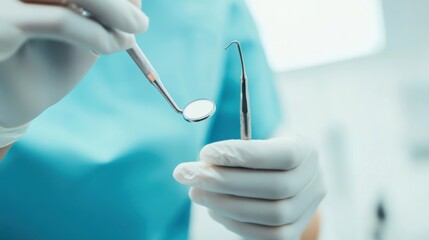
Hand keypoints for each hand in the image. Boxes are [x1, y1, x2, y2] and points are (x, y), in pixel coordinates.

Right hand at [0, 0, 148, 126]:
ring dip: (114, 11)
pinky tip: (114, 46)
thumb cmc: (47, 62)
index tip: (135, 3)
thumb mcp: (81, 30)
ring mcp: (5, 0)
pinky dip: (97, 33)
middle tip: (140, 22)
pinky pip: (61, 21)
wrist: (13, 101)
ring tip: (135, 30)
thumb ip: (104, 11)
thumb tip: (136, 0)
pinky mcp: (1, 23)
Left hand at [174, 136, 325, 239]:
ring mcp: (307, 211)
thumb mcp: (257, 142)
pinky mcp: (293, 233)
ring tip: (196, 192)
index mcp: (306, 151)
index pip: (280, 155)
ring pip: (270, 215)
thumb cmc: (263, 157)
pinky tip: (214, 209)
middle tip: (188, 174)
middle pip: (274, 187)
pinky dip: (235, 224)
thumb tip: (203, 162)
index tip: (206, 153)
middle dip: (224, 181)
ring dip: (225, 204)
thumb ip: (236, 151)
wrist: (286, 178)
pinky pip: (266, 235)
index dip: (242, 155)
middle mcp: (313, 182)